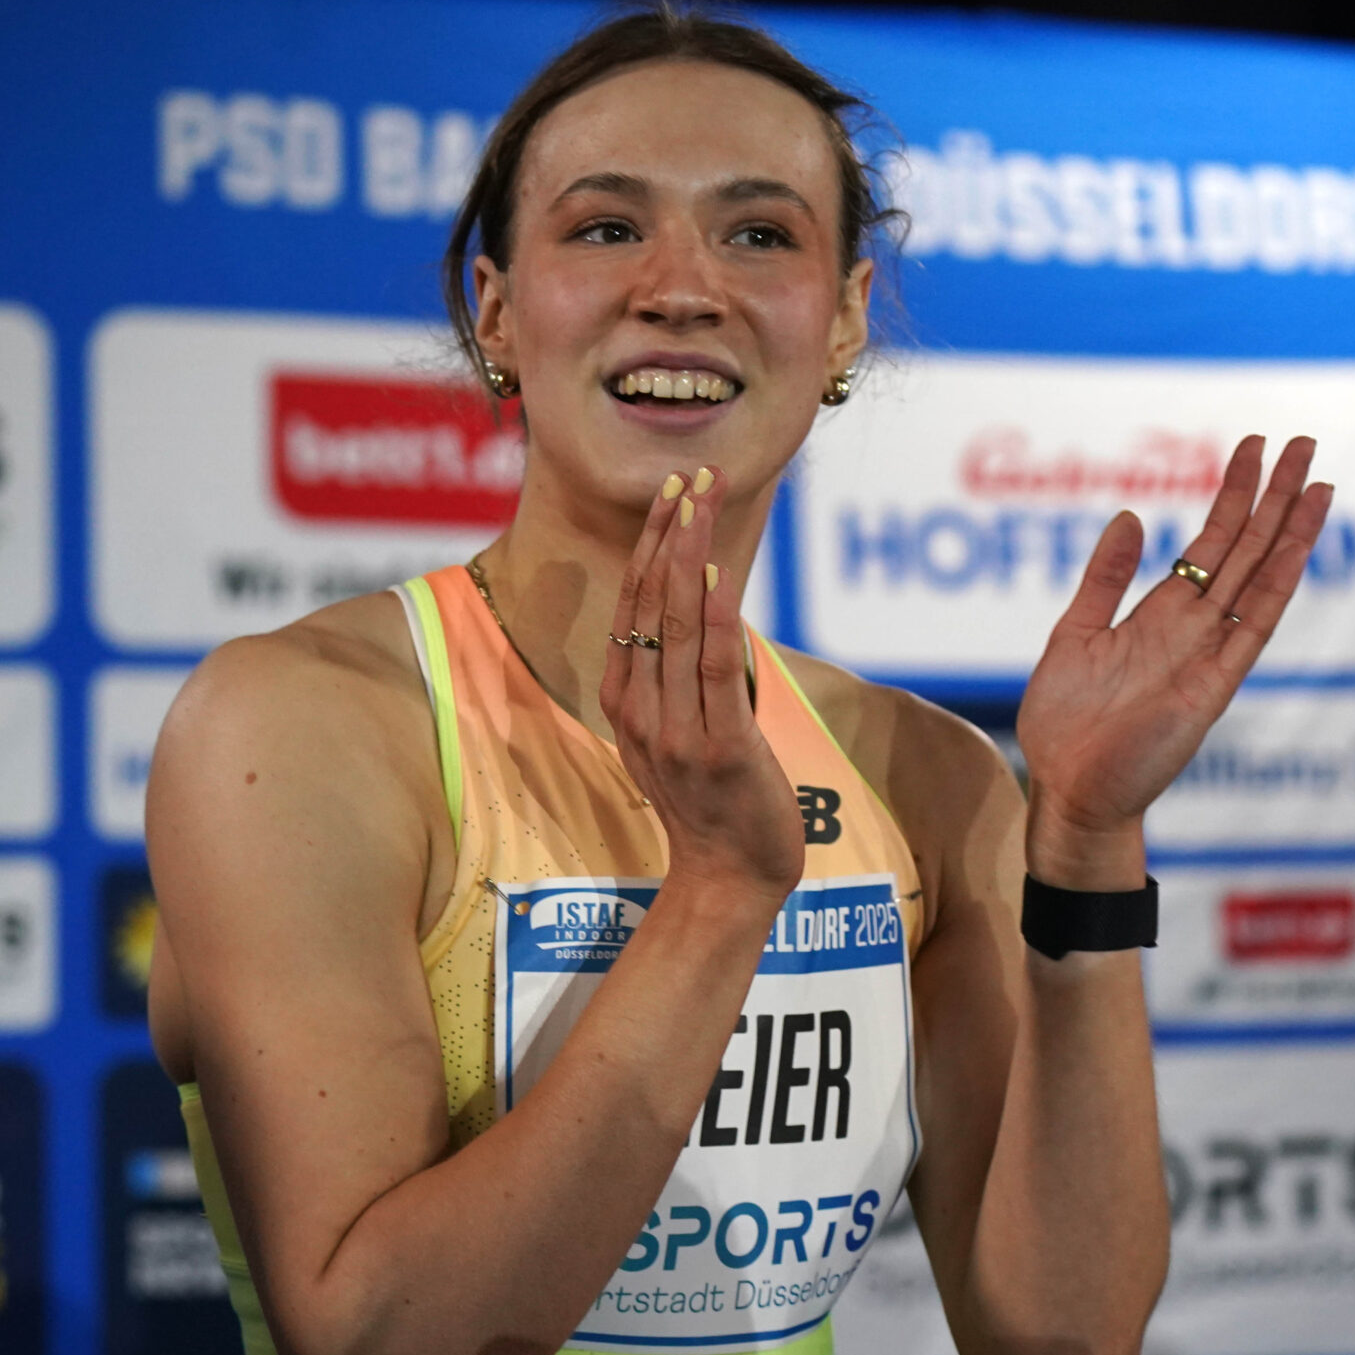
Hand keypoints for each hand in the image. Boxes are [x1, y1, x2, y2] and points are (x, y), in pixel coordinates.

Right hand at [599, 469, 804, 907]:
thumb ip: (674, 681)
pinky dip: (714, 617)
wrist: (729, 882)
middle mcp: (641, 710)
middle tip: (690, 472)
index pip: (631, 607)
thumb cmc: (711, 807)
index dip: (649, 545)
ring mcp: (677, 730)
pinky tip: (719, 572)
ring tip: (702, 497)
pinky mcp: (721, 748)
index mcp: (625, 703)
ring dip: (690, 553)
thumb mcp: (676, 735)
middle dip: (670, 530)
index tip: (670, 492)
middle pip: (649, 602)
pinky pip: (714, 670)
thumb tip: (697, 612)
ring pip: (676, 624)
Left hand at [1016, 436, 1333, 864]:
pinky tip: (1296, 549)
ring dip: (1289, 532)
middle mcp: (1193, 629)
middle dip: (1273, 496)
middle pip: (1246, 549)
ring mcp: (1208, 655)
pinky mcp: (1211, 688)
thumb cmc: (1067, 725)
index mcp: (1162, 614)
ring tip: (1318, 481)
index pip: (1211, 542)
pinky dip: (1274, 589)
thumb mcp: (1075, 633)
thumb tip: (1133, 515)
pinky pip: (1250, 631)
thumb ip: (1105, 578)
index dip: (1233, 493)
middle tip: (1305, 442)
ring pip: (1259, 580)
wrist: (1069, 793)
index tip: (1253, 446)